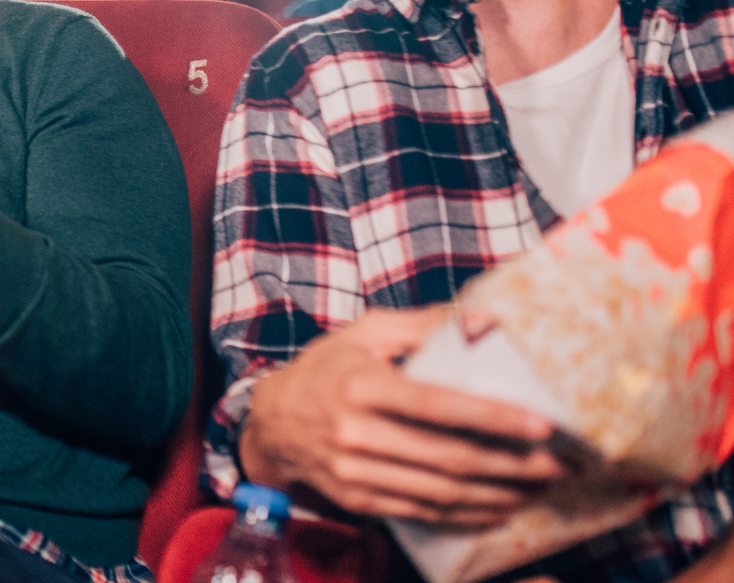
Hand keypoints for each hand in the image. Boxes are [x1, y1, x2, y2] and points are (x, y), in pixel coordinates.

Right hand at [240, 306, 568, 526]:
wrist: (271, 423)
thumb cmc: (325, 369)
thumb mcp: (363, 332)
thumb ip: (421, 325)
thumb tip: (483, 316)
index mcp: (359, 385)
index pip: (435, 405)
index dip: (492, 416)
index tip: (541, 424)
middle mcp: (355, 433)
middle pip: (448, 456)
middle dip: (512, 464)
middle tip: (558, 463)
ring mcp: (355, 473)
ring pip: (442, 491)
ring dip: (499, 493)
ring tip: (540, 486)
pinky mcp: (359, 499)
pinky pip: (424, 511)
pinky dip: (468, 514)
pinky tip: (501, 507)